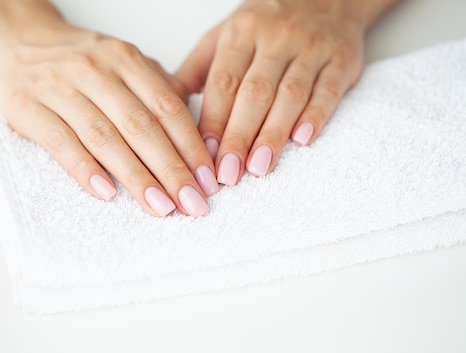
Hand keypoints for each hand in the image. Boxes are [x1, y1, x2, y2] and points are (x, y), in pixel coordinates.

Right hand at [0, 19, 217, 216]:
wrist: (17, 39)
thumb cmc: (78, 60)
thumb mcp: (122, 61)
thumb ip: (157, 88)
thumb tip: (193, 130)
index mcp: (125, 59)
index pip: (167, 108)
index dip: (191, 146)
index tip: (207, 180)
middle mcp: (95, 70)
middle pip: (141, 126)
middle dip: (171, 170)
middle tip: (192, 204)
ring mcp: (59, 88)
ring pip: (105, 138)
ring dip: (136, 177)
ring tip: (159, 207)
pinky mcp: (28, 108)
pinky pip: (61, 143)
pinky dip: (85, 170)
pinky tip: (107, 193)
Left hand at [176, 0, 379, 184]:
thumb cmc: (265, 25)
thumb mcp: (224, 36)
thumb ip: (196, 70)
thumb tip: (164, 109)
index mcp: (241, 33)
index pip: (223, 83)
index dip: (212, 122)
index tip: (203, 157)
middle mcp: (275, 38)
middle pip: (253, 93)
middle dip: (238, 136)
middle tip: (228, 173)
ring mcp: (311, 47)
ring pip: (289, 95)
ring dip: (273, 134)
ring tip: (258, 168)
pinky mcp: (342, 59)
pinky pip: (328, 89)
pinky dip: (316, 116)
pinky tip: (302, 140)